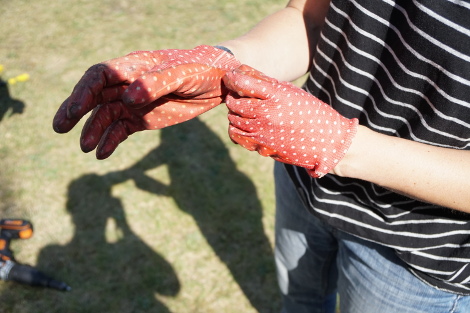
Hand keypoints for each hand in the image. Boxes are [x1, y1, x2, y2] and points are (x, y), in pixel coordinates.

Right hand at [53, 45, 239, 158]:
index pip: (101, 75)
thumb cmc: (200, 70)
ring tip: (86, 147)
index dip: (85, 90)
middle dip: (76, 110)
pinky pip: (120, 131)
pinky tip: (102, 153)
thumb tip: (127, 98)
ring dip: (93, 130)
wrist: (219, 85)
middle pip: (95, 96)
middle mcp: (129, 85)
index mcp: (134, 67)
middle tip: (61, 127)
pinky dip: (110, 141)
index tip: (75, 108)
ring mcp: (134, 103)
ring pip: (105, 116)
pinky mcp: (142, 120)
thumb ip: (155, 83)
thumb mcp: (182, 74)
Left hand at [223, 65, 357, 177]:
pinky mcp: (261, 147)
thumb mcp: (291, 92)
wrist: (327, 142)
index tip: (232, 76)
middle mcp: (267, 114)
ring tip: (245, 110)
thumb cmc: (310, 112)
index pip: (243, 82)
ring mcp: (262, 132)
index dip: (232, 78)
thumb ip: (266, 83)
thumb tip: (241, 72)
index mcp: (277, 96)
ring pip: (233, 118)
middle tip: (240, 94)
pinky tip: (245, 125)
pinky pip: (236, 136)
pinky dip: (236, 129)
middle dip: (234, 95)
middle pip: (234, 102)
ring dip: (235, 112)